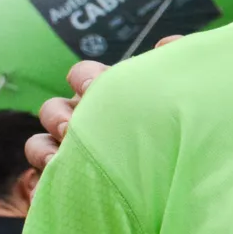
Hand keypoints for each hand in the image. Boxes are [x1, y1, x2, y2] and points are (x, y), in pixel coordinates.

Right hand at [25, 37, 182, 174]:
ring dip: (49, 145)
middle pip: (54, 108)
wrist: (191, 189)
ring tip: (66, 152)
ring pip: (40, 142)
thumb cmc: (184, 134)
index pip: (82, 76)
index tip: (96, 87)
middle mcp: (87, 123)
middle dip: (62, 115)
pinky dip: (44, 172)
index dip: (85, 78)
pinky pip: (44, 175)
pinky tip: (59, 174)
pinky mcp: (67, 181)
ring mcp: (73, 152)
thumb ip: (175, 67)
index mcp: (110, 98)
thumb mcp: (187, 98)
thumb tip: (166, 44)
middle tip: (77, 126)